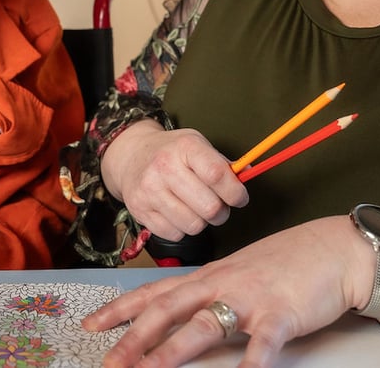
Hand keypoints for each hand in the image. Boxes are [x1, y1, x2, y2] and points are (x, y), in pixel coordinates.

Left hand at [83, 216, 375, 366]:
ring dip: (174, 350)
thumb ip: (206, 292)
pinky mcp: (281, 314)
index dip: (119, 309)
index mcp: (206, 276)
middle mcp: (219, 284)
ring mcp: (248, 299)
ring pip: (203, 325)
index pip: (153, 292)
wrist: (331, 249)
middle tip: (110, 361)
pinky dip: (252, 363)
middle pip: (167, 310)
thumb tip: (179, 314)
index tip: (91, 324)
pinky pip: (263, 343)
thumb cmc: (281, 263)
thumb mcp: (234, 273)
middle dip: (134, 337)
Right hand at [101, 119, 248, 240]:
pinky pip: (174, 235)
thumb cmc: (170, 152)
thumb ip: (222, 163)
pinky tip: (176, 213)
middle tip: (217, 206)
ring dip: (200, 222)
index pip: (218, 175)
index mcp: (185, 147)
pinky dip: (180, 229)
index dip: (236, 192)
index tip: (239, 197)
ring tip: (195, 209)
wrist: (131, 155)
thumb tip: (248, 174)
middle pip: (209, 207)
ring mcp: (149, 190)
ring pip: (194, 226)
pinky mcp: (139, 210)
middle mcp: (164, 167)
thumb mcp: (196, 145)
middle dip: (221, 212)